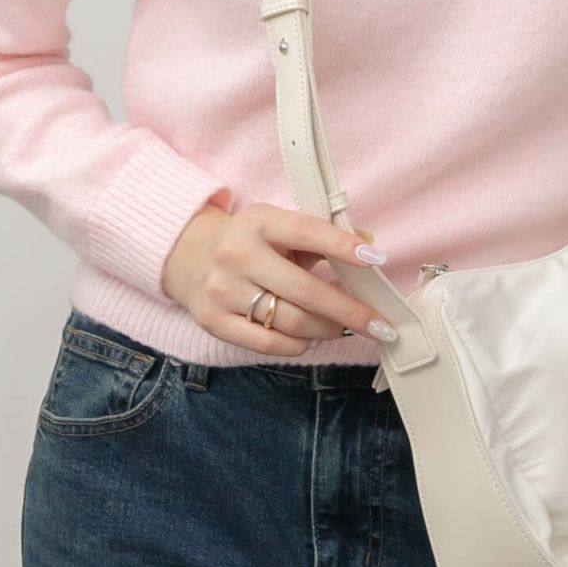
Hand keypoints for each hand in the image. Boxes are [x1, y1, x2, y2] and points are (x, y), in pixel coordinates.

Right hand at [161, 201, 395, 356]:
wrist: (188, 255)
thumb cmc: (249, 241)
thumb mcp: (279, 225)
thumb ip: (322, 235)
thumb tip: (369, 246)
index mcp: (259, 221)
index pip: (308, 232)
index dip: (344, 247)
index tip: (376, 261)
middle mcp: (238, 254)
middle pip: (305, 291)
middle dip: (349, 311)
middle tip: (379, 323)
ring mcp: (223, 290)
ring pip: (291, 322)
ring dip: (328, 329)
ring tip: (344, 328)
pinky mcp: (214, 321)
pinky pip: (268, 343)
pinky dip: (299, 344)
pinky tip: (312, 338)